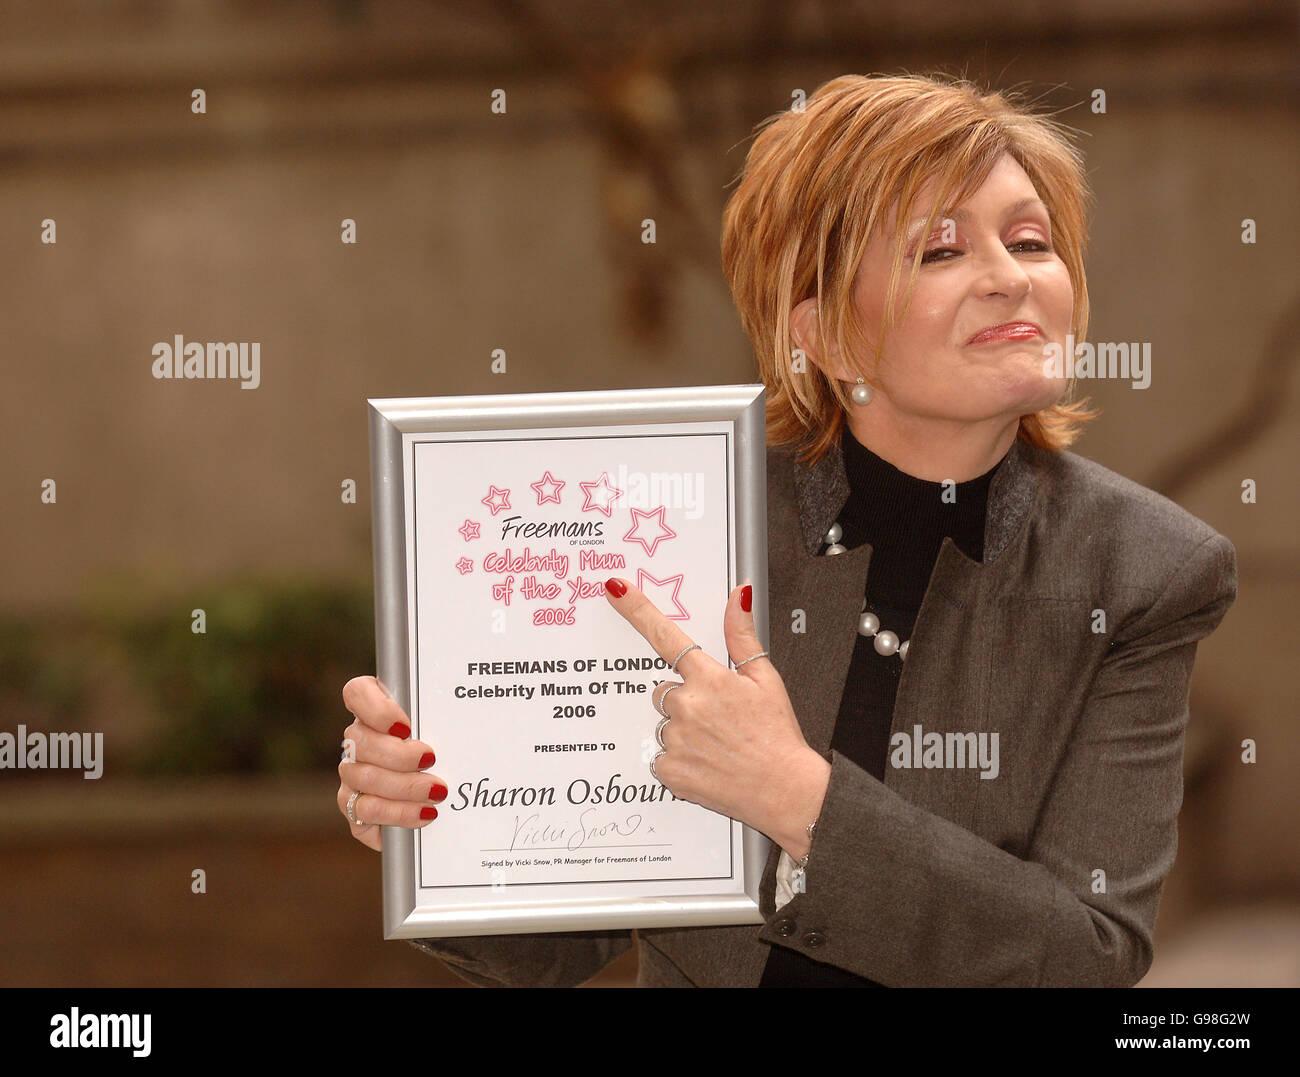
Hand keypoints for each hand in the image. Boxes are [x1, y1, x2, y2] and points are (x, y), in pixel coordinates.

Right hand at [337, 676, 445, 851]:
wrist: (443, 805)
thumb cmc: (446, 756)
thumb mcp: (446, 733)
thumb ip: (441, 720)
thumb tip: (462, 718)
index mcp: (376, 711)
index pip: (357, 692)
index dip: (376, 708)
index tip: (405, 726)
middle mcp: (357, 741)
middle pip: (359, 739)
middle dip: (399, 754)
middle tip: (431, 761)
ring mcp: (351, 774)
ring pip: (363, 776)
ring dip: (404, 786)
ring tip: (436, 793)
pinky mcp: (353, 808)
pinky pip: (365, 810)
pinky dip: (398, 813)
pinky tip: (424, 814)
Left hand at [602, 578, 829, 858]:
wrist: (785, 791)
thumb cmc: (777, 736)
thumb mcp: (766, 679)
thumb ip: (742, 635)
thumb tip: (738, 595)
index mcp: (710, 679)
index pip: (665, 635)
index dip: (636, 609)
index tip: (615, 589)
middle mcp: (687, 705)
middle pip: (664, 691)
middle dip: (685, 700)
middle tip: (717, 719)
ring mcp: (676, 739)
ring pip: (664, 725)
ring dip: (683, 731)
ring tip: (716, 745)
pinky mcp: (669, 770)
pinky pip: (661, 756)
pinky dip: (679, 759)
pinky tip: (706, 763)